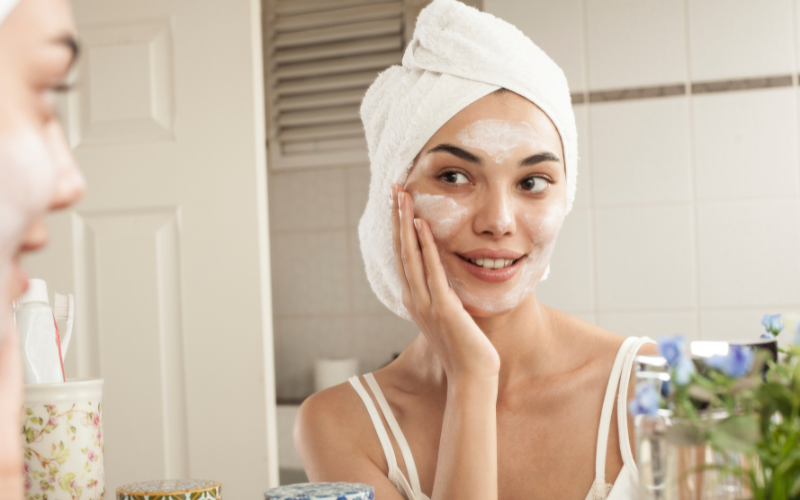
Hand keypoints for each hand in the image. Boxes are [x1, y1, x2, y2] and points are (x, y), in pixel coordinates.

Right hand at [392, 185, 499, 380]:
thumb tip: (446, 282)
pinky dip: (425, 246)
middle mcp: (414, 299)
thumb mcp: (450, 317)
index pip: (403, 256)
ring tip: (402, 197)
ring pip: (410, 255)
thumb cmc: (465, 349)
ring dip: (405, 223)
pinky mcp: (442, 307)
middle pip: (401, 250)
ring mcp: (425, 303)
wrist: (471, 376)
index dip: (399, 228)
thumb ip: (443, 297)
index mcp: (415, 300)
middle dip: (397, 218)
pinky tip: (422, 224)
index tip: (398, 204)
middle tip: (394, 189)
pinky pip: (432, 270)